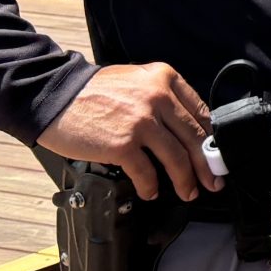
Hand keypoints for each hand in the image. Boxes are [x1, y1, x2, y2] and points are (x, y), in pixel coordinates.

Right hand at [37, 63, 220, 201]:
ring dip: (185, 180)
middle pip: (194, 138)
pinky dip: (151, 186)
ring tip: (187, 191)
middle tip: (212, 181)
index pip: (201, 112)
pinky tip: (150, 191)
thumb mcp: (136, 80)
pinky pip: (147, 172)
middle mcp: (158, 97)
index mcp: (165, 79)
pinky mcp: (123, 144)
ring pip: (177, 158)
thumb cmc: (92, 92)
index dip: (212, 139)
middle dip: (207, 165)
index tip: (217, 155)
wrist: (53, 95)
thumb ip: (162, 98)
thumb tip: (185, 129)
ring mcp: (141, 121)